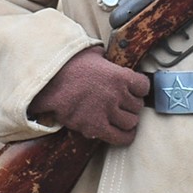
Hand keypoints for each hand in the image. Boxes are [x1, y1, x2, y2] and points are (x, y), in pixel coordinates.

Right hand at [28, 46, 149, 145]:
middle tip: (123, 105)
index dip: (139, 89)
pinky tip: (121, 133)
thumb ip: (106, 59)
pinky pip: (121, 137)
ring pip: (131, 122)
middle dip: (131, 106)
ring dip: (127, 121)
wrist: (48, 82)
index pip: (144, 86)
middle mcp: (117, 94)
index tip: (134, 91)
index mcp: (119, 75)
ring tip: (119, 118)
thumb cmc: (68, 65)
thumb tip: (108, 58)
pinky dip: (124, 137)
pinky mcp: (96, 127)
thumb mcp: (92, 54)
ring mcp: (107, 112)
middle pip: (138, 106)